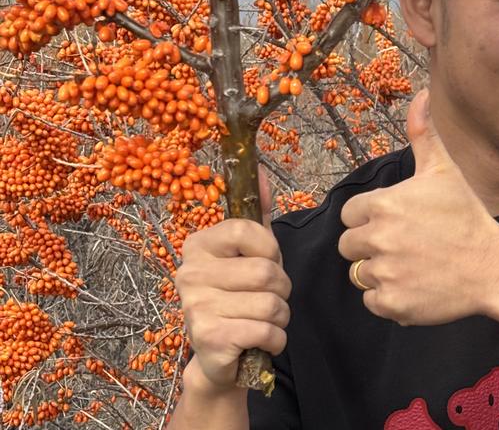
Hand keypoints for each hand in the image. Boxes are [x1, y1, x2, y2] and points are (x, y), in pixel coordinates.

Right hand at [174, 168, 291, 390]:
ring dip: (281, 315)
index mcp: (198, 245)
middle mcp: (189, 273)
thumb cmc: (238, 296)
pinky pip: (266, 330)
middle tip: (267, 298)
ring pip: (270, 303)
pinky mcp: (209, 339)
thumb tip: (259, 170)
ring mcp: (196, 307)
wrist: (218, 357)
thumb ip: (256, 213)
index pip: (249, 230)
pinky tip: (263, 340)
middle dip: (282, 288)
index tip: (266, 261)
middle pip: (265, 271)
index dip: (271, 249)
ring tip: (264, 320)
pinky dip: (276, 338)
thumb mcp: (248, 251)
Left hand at [338, 88, 498, 325]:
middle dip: (371, 245)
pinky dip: (391, 298)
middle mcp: (378, 238)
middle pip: (349, 246)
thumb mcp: (444, 170)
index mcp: (383, 204)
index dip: (371, 217)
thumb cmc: (466, 214)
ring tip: (415, 263)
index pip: (350, 214)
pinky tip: (418, 285)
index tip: (399, 220)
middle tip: (408, 243)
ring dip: (381, 271)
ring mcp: (384, 273)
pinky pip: (374, 301)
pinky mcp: (392, 305)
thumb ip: (423, 133)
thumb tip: (421, 94)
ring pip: (360, 274)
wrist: (494, 267)